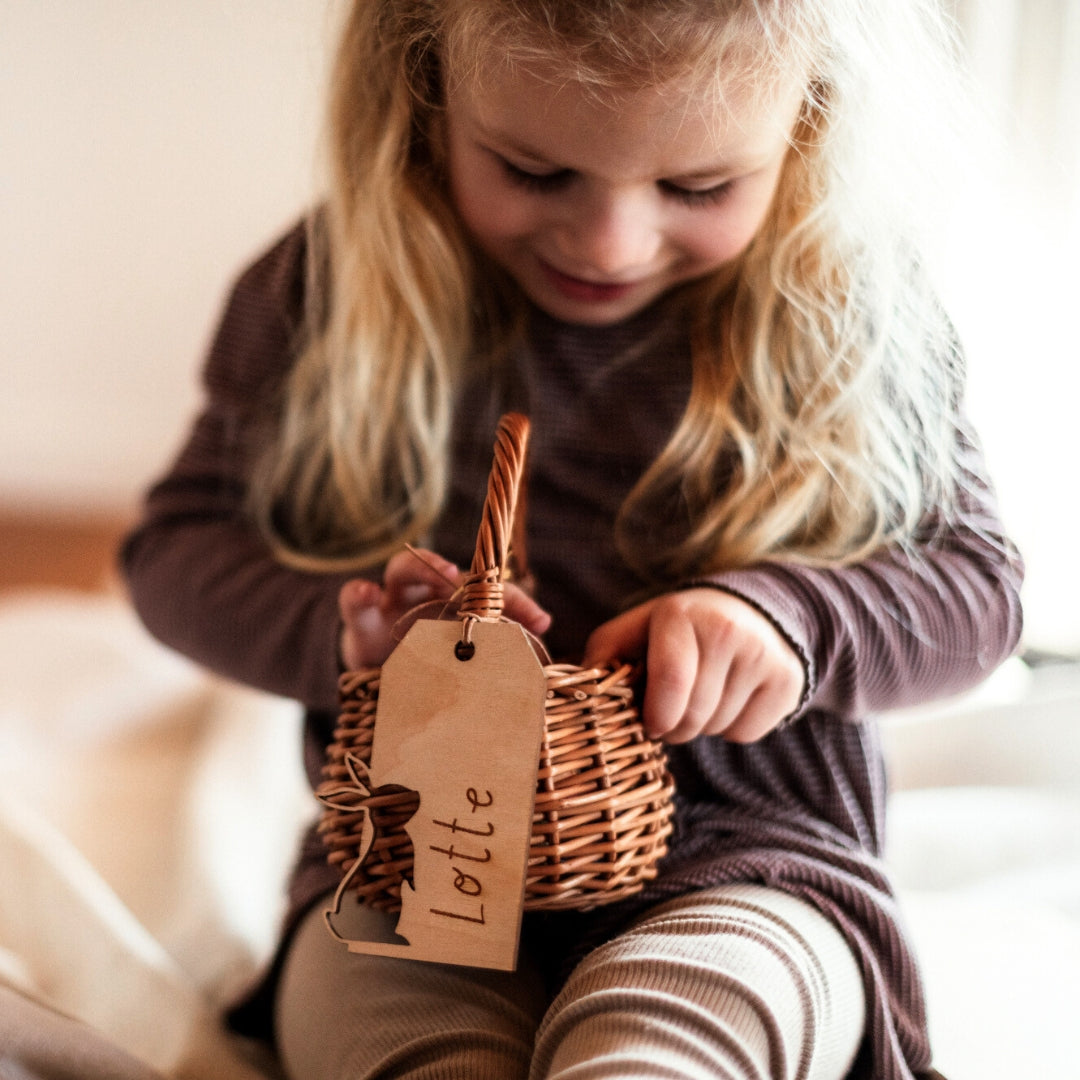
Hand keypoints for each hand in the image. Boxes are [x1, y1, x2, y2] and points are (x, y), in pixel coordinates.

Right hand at [338, 547, 551, 669]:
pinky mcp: (361, 623)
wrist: (376, 686)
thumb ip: (497, 653)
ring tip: (439, 569)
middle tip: (483, 581)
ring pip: (402, 570)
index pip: (490, 593)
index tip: (542, 622)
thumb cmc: (430, 670)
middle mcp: (427, 596)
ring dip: (422, 567)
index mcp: (458, 605)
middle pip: (447, 569)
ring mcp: (393, 604)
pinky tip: (366, 593)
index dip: (517, 602)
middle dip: (472, 573)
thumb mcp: (465, 664)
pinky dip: (359, 594)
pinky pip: (354, 601)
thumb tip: (544, 645)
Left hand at [583, 588, 804, 744]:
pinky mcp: (788, 681)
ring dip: (701, 725)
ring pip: (717, 728)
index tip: (649, 722)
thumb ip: (605, 654)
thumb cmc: (679, 629)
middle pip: (691, 716)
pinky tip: (731, 698)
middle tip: (670, 710)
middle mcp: (727, 630)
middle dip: (673, 726)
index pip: (670, 683)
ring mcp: (763, 655)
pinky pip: (746, 734)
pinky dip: (732, 728)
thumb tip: (579, 689)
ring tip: (703, 693)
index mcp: (681, 614)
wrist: (751, 613)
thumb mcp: (638, 627)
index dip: (655, 716)